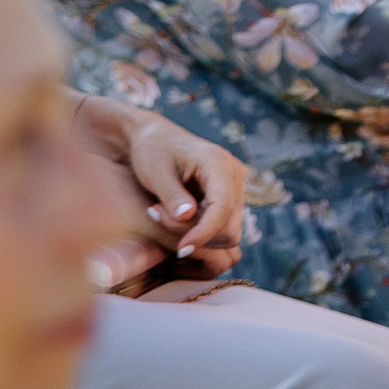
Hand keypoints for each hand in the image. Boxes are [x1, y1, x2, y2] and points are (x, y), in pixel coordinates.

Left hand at [73, 96, 247, 272]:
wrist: (155, 139)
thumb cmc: (152, 151)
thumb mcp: (156, 172)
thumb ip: (172, 196)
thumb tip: (189, 218)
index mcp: (219, 163)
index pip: (223, 207)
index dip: (204, 232)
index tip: (180, 250)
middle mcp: (235, 176)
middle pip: (230, 226)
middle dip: (197, 234)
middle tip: (157, 216)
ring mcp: (235, 188)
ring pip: (228, 230)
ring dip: (197, 233)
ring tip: (162, 214)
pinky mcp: (229, 198)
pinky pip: (221, 226)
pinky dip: (199, 230)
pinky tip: (173, 215)